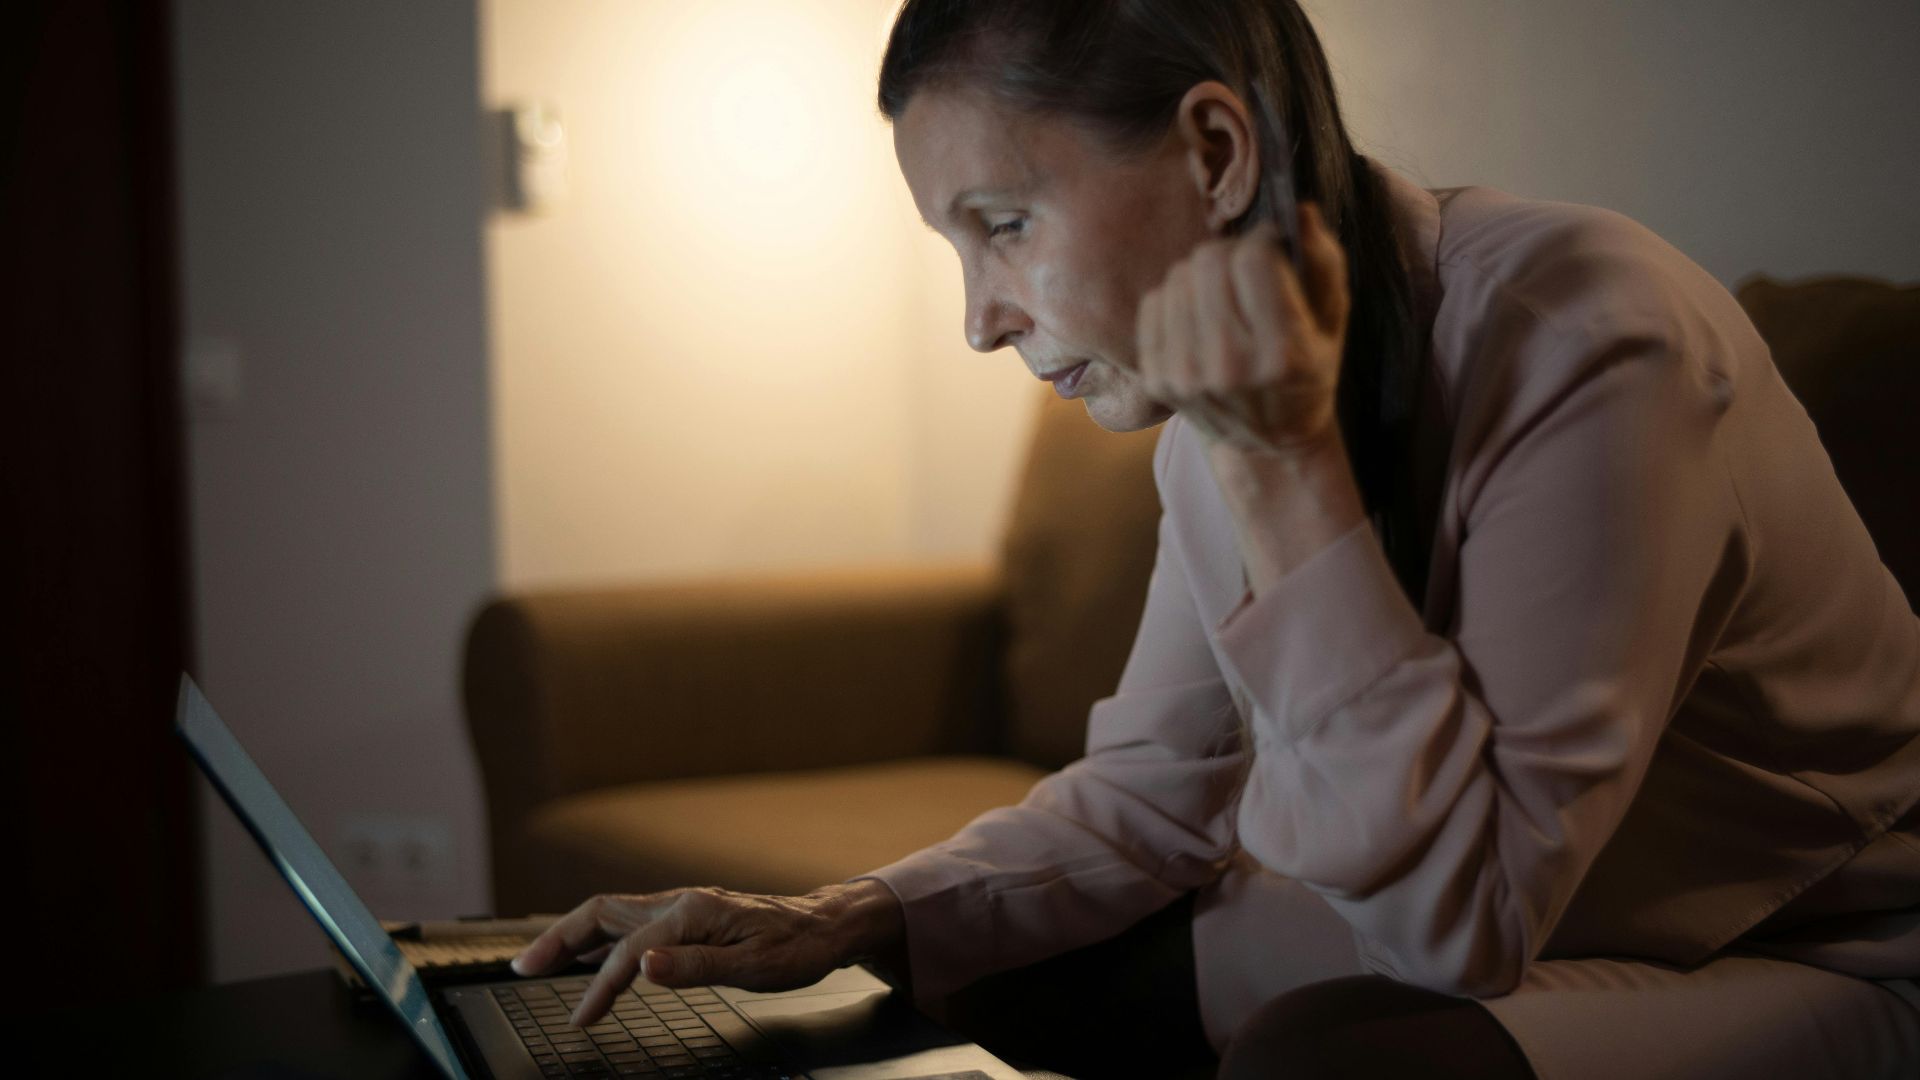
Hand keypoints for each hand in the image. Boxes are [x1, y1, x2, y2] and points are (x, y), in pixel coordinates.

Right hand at [511, 880, 903, 1026]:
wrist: (824, 926)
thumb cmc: (795, 948)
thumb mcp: (752, 967)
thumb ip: (695, 967)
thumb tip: (643, 967)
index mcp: (691, 912)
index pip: (628, 952)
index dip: (599, 988)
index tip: (579, 1020)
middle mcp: (680, 901)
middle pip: (601, 913)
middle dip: (557, 939)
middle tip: (522, 969)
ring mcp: (682, 905)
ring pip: (611, 913)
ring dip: (571, 934)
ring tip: (539, 960)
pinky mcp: (687, 915)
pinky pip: (630, 920)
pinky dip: (599, 937)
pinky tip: (591, 954)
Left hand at [1132, 203, 1350, 453]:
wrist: (1267, 441)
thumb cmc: (1307, 370)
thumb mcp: (1333, 320)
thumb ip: (1323, 261)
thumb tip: (1301, 209)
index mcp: (1282, 354)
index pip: (1253, 260)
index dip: (1263, 242)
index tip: (1272, 250)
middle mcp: (1230, 368)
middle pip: (1209, 262)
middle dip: (1231, 253)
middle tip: (1245, 270)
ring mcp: (1187, 376)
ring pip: (1179, 276)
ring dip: (1202, 273)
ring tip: (1223, 294)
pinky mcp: (1157, 379)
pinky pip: (1153, 302)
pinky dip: (1176, 297)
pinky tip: (1198, 315)